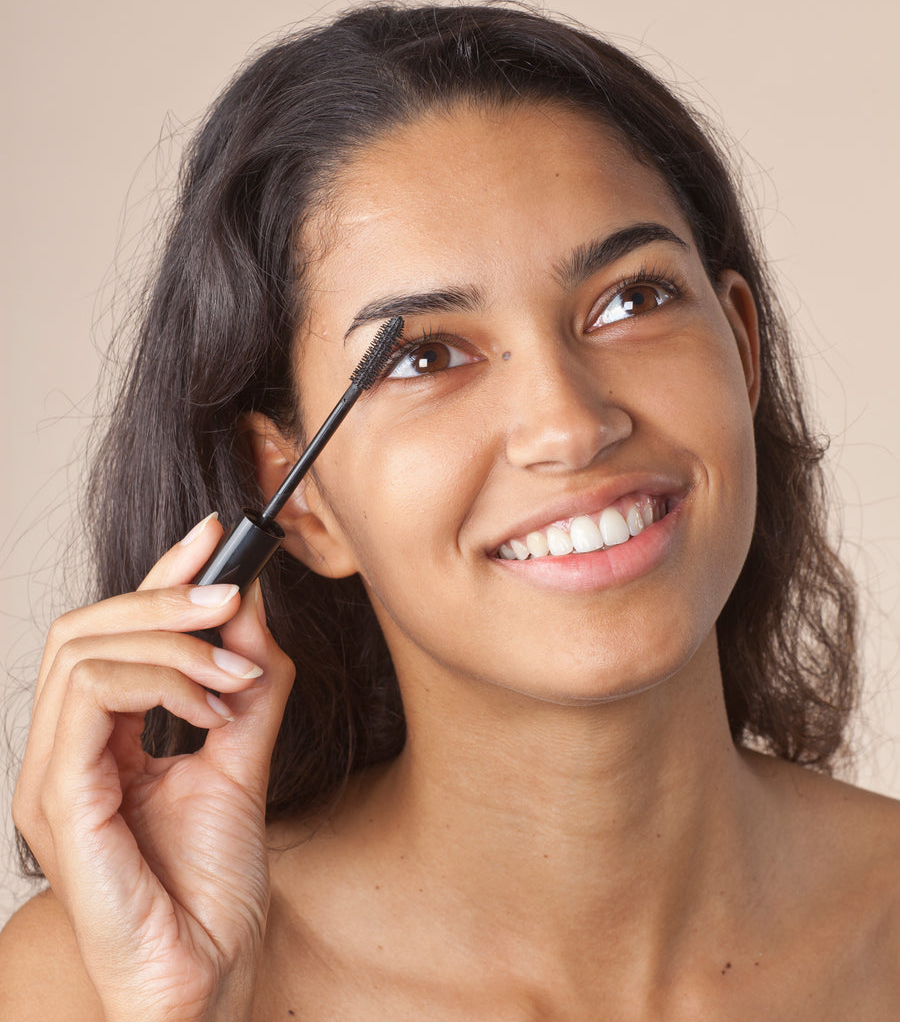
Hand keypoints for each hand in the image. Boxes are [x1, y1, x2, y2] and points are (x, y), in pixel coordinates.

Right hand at [12, 513, 294, 1020]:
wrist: (205, 981)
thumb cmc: (212, 891)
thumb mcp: (243, 764)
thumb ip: (248, 689)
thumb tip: (255, 610)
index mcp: (99, 744)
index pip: (112, 635)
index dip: (160, 578)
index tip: (218, 536)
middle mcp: (64, 755)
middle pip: (84, 629)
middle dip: (162, 595)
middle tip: (231, 590)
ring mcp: (52, 779)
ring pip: (83, 652)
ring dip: (171, 642)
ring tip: (236, 670)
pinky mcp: (59, 802)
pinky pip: (90, 699)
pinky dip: (160, 682)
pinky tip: (212, 706)